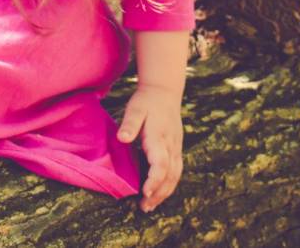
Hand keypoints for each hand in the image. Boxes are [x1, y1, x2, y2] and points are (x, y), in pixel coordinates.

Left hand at [116, 83, 184, 212]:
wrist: (164, 91)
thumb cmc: (146, 101)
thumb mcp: (135, 108)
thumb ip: (129, 124)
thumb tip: (122, 138)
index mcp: (159, 136)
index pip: (161, 163)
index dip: (154, 179)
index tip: (145, 192)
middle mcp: (171, 145)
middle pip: (170, 175)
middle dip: (158, 193)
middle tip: (144, 207)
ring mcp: (176, 147)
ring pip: (175, 175)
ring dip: (164, 192)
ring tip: (149, 206)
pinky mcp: (176, 148)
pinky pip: (176, 171)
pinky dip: (168, 185)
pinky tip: (158, 193)